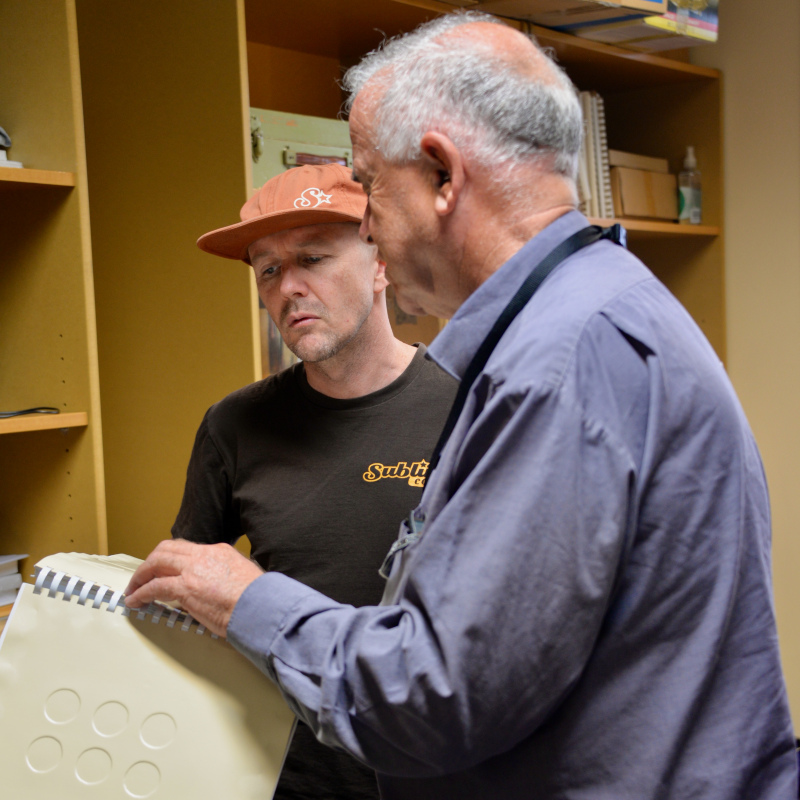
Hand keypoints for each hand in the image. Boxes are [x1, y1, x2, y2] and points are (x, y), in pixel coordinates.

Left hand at [124, 539, 263, 636]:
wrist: (261, 606)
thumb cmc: (258, 598)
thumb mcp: (243, 575)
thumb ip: (224, 576)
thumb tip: (211, 588)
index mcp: (219, 551)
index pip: (186, 548)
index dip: (169, 558)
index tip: (161, 568)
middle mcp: (203, 555)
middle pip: (166, 550)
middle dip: (150, 563)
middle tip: (141, 576)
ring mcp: (193, 570)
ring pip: (156, 563)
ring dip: (141, 577)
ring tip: (133, 589)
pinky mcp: (185, 588)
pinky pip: (154, 587)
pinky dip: (141, 593)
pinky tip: (135, 601)